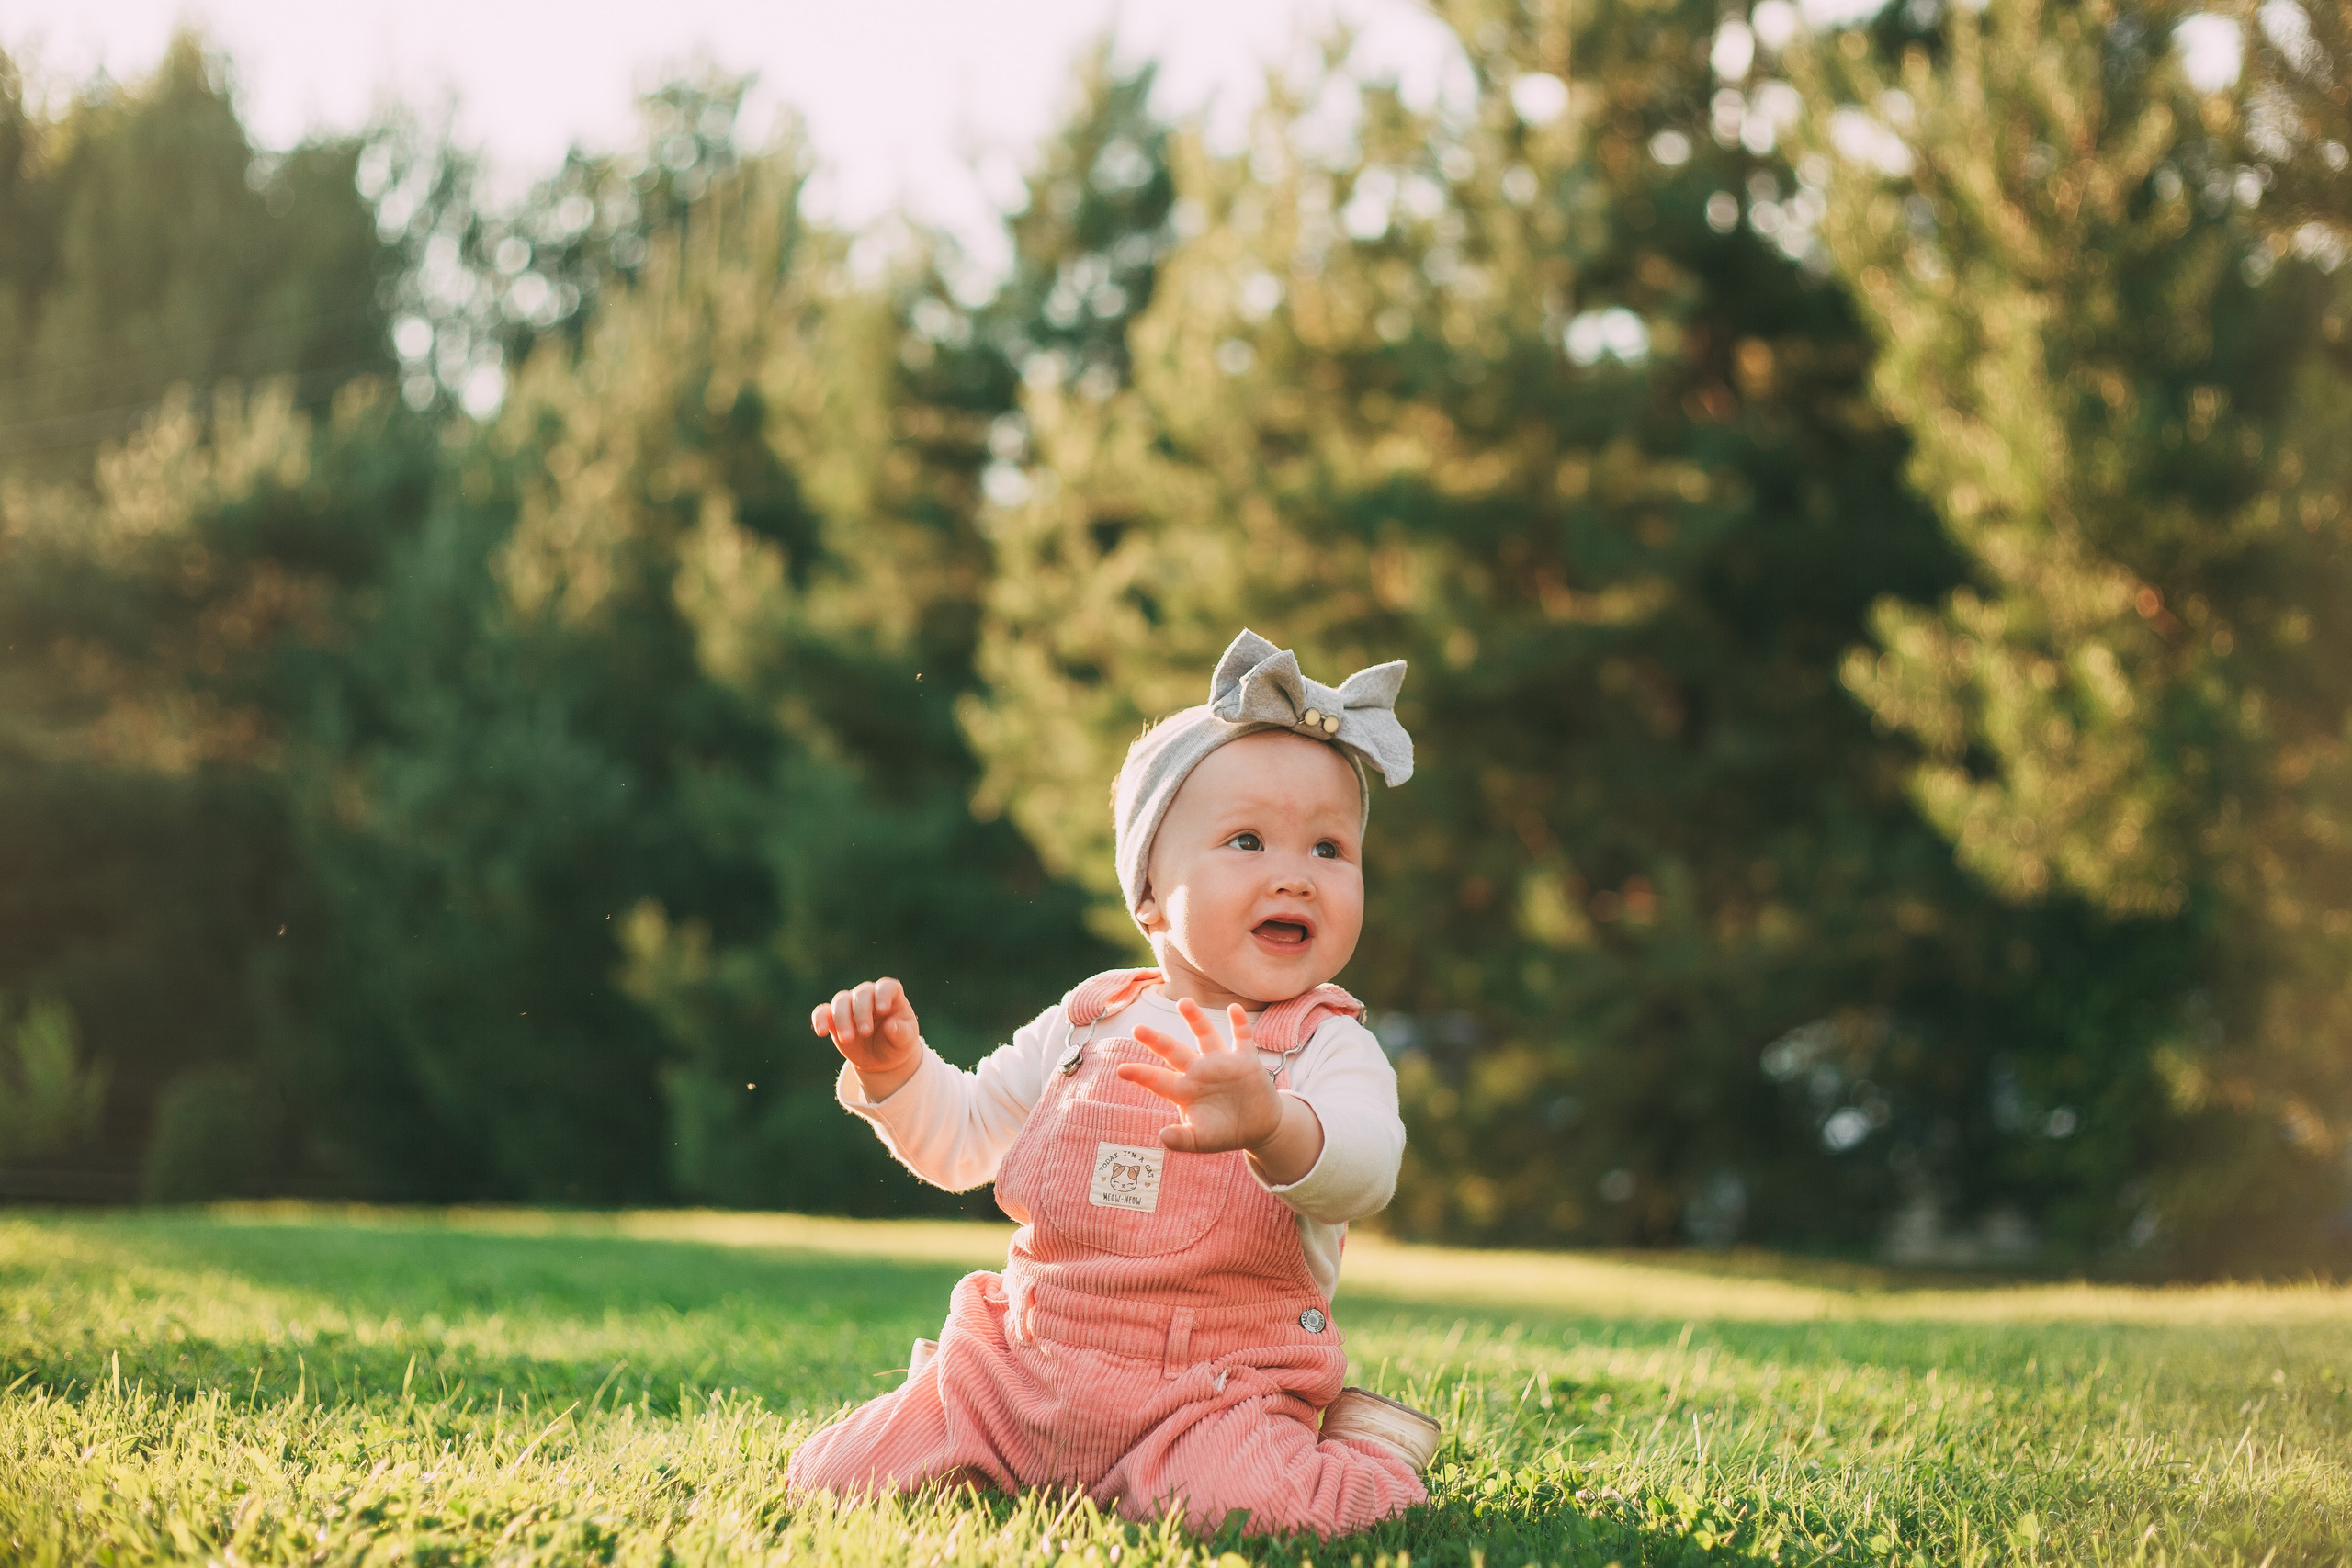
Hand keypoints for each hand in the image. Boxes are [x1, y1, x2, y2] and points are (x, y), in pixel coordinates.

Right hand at [811, 977, 922, 1099]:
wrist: (880, 1058)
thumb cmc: (896, 1044)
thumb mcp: (905, 1041)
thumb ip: (901, 1033)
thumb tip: (890, 1026)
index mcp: (891, 997)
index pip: (887, 987)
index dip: (883, 995)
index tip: (881, 1010)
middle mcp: (870, 996)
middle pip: (862, 994)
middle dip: (861, 1012)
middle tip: (866, 1032)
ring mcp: (851, 1005)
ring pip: (841, 1001)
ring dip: (842, 1018)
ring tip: (847, 1039)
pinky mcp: (834, 1017)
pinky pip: (823, 1012)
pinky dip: (820, 1019)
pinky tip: (821, 1032)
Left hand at [1116, 997, 1325, 1184]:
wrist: (1257, 1127)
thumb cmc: (1223, 1132)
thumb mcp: (1201, 1141)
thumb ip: (1182, 1140)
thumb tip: (1162, 1136)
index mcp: (1185, 1091)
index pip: (1159, 1081)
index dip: (1141, 1075)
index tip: (1121, 1070)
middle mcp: (1199, 1071)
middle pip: (1174, 1052)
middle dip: (1157, 1041)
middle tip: (1136, 1029)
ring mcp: (1222, 1063)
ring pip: (1205, 1036)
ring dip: (1195, 1019)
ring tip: (1183, 1003)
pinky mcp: (1246, 1061)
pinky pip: (1243, 1038)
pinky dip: (1240, 1023)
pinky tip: (1234, 1009)